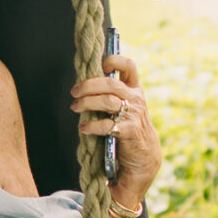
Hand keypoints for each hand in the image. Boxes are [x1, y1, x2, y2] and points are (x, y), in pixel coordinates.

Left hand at [71, 50, 161, 205]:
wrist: (143, 157)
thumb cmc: (127, 128)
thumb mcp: (124, 106)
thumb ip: (111, 93)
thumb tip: (84, 82)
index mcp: (134, 89)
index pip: (128, 65)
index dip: (113, 60)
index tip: (98, 67)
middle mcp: (135, 99)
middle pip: (110, 83)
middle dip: (88, 86)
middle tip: (74, 93)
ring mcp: (133, 114)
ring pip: (107, 101)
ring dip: (86, 103)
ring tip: (75, 108)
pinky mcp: (128, 131)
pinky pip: (107, 124)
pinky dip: (92, 125)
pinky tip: (84, 128)